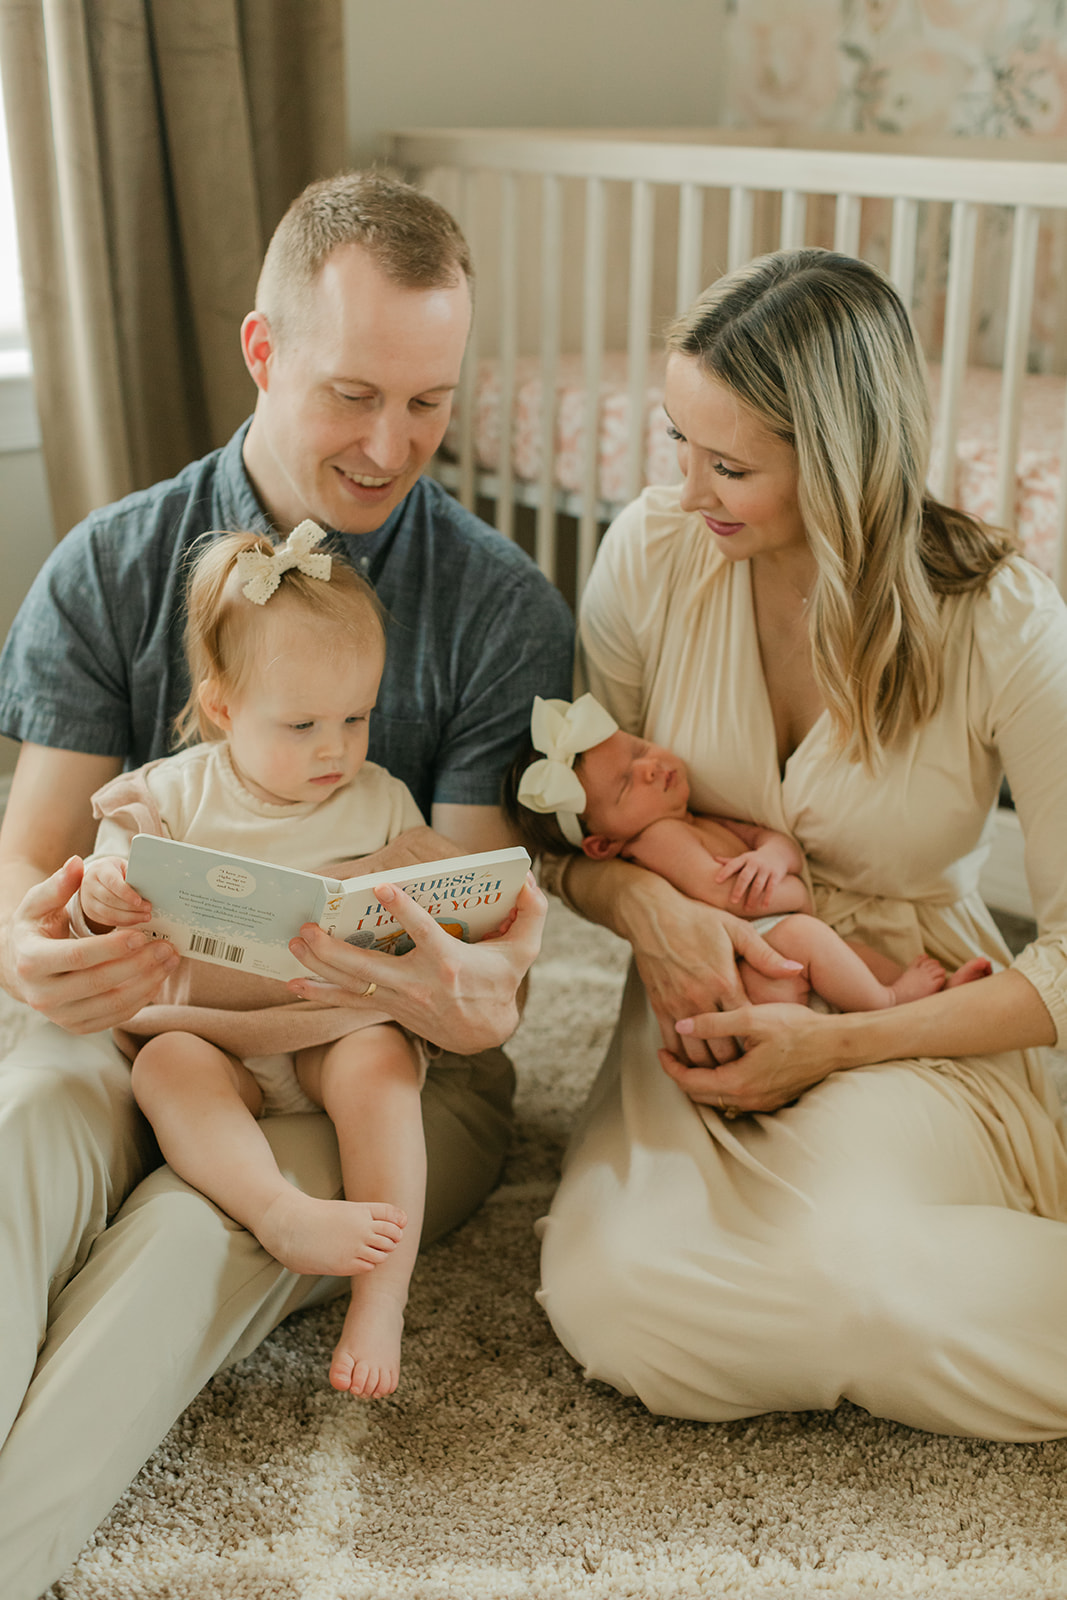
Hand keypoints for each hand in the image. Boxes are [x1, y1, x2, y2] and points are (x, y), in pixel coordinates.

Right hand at [6, 857, 180, 1033]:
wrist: (20, 968)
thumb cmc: (35, 930)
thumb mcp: (37, 905)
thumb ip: (58, 885)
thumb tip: (76, 864)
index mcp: (32, 961)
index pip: (78, 956)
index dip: (113, 947)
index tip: (142, 934)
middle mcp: (42, 995)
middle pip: (100, 982)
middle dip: (139, 965)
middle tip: (167, 947)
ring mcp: (60, 1016)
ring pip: (112, 1004)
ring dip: (148, 983)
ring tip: (170, 960)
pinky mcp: (77, 1027)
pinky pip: (116, 1018)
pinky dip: (141, 999)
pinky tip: (158, 978)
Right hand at [79, 855, 152, 929]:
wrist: (96, 876)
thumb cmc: (113, 870)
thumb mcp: (123, 866)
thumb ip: (132, 874)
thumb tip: (148, 886)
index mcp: (99, 870)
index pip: (112, 882)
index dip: (126, 893)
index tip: (139, 900)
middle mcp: (90, 885)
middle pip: (110, 900)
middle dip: (131, 907)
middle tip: (147, 908)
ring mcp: (88, 900)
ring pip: (108, 913)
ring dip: (129, 917)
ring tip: (145, 916)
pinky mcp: (90, 912)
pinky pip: (107, 920)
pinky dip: (124, 922)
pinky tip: (135, 919)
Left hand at [286, 872, 546, 1053]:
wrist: (486, 1032)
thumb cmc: (501, 982)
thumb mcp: (524, 950)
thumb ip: (531, 913)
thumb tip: (529, 880)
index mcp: (449, 963)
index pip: (424, 932)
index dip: (403, 909)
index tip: (381, 887)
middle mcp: (419, 984)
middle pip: (368, 968)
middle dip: (333, 950)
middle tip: (307, 928)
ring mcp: (400, 1000)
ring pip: (352, 985)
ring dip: (319, 966)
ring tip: (294, 945)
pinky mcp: (390, 1008)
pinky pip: (349, 1002)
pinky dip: (321, 993)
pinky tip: (295, 983)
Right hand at [622, 874, 802, 1064]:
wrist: (651, 915)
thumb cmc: (698, 919)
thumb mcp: (736, 930)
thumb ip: (766, 955)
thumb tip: (796, 969)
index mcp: (724, 981)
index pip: (746, 1027)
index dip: (758, 1044)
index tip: (770, 1053)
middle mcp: (700, 998)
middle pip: (722, 1048)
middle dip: (737, 1064)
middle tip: (751, 1071)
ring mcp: (677, 1005)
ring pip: (695, 1052)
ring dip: (710, 1066)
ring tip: (725, 1072)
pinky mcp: (660, 1006)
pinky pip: (672, 1042)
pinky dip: (683, 1057)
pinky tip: (695, 1061)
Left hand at [660, 1000, 837, 1113]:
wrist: (837, 1044)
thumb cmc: (798, 1028)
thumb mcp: (752, 1018)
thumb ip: (714, 1023)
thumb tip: (681, 1026)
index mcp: (739, 1082)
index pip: (690, 1083)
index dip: (671, 1067)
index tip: (661, 1050)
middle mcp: (749, 1099)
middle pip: (700, 1096)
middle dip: (682, 1075)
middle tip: (672, 1053)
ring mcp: (762, 1102)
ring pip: (718, 1098)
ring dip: (701, 1081)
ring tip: (692, 1056)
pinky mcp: (772, 1099)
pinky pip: (736, 1098)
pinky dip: (720, 1084)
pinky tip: (721, 1063)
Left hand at [713, 848, 782, 911]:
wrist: (778, 852)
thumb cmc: (755, 859)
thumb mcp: (744, 858)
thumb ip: (730, 861)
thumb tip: (714, 859)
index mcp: (744, 858)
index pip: (733, 865)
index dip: (725, 872)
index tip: (717, 881)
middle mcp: (755, 863)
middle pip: (745, 876)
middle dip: (739, 889)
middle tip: (733, 901)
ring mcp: (766, 868)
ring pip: (758, 884)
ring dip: (753, 897)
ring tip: (747, 909)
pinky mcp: (776, 874)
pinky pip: (771, 887)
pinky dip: (768, 897)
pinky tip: (764, 906)